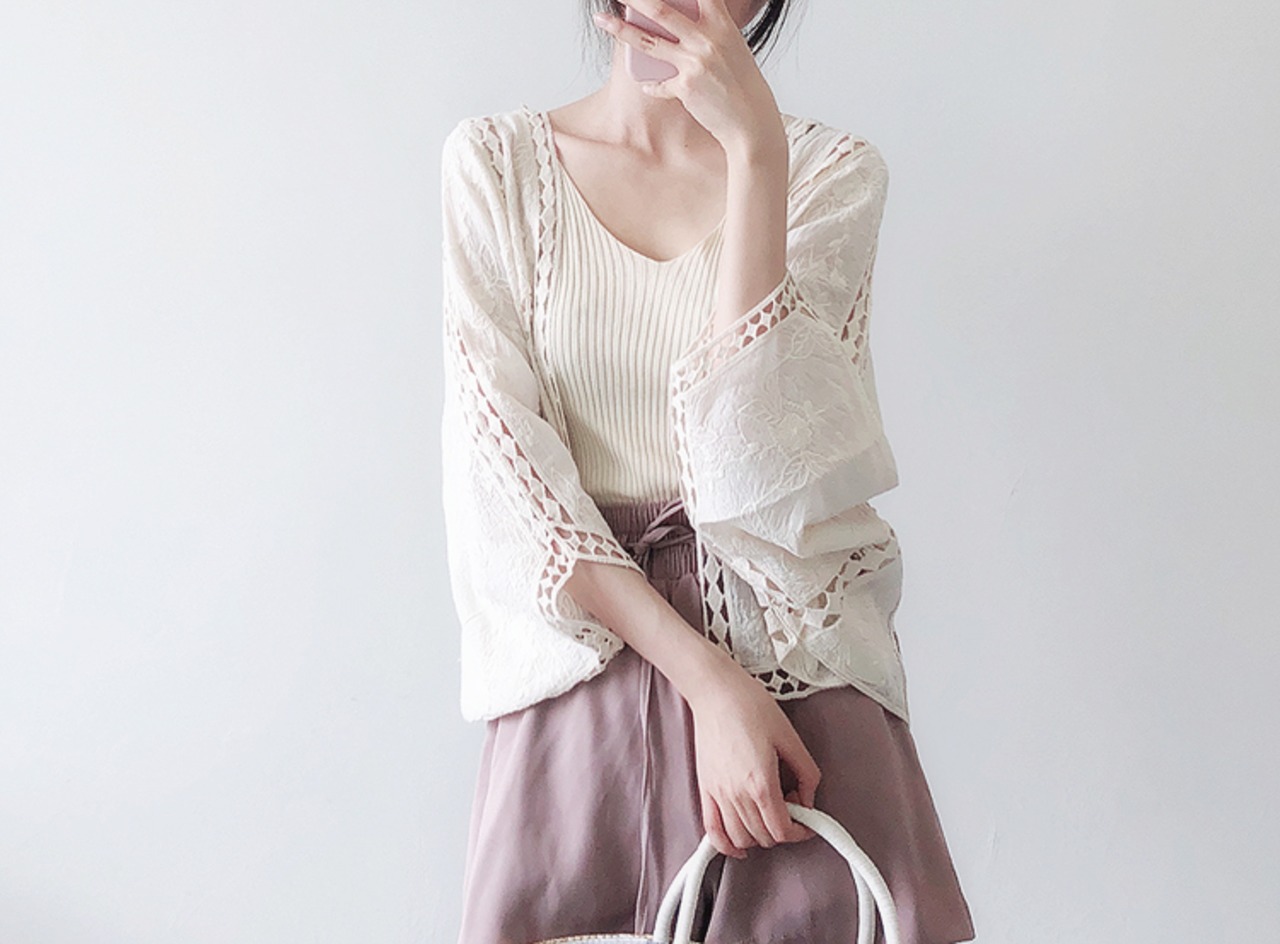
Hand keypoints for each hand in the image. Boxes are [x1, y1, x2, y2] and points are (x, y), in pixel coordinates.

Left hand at [593, 0, 785, 154]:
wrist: (751, 122)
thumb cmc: (743, 86)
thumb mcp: (733, 49)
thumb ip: (709, 32)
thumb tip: (679, 24)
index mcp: (722, 25)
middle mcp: (706, 39)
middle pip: (660, 10)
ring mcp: (694, 63)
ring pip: (648, 41)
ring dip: (620, 29)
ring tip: (602, 20)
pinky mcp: (685, 87)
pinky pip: (657, 83)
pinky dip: (652, 85)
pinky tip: (647, 85)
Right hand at [685, 656, 821, 857]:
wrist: (715, 691)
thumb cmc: (750, 706)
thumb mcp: (790, 737)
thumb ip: (806, 772)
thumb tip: (809, 799)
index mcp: (761, 782)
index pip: (782, 830)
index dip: (801, 832)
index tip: (808, 823)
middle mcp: (737, 794)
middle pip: (764, 837)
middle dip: (783, 830)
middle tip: (792, 808)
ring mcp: (718, 794)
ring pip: (741, 838)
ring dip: (759, 836)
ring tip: (769, 815)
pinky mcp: (705, 789)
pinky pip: (713, 830)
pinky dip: (727, 845)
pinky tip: (740, 844)